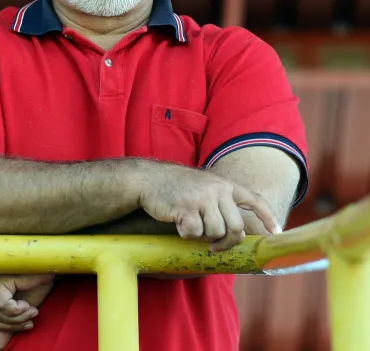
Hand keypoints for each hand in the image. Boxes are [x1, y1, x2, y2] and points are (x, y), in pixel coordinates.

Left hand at [0, 274, 54, 350]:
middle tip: (30, 322)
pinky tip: (27, 306)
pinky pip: (2, 306)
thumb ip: (9, 325)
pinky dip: (16, 311)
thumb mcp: (23, 309)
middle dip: (10, 326)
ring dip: (17, 319)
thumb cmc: (37, 282)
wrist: (48, 262)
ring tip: (32, 312)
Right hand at [137, 163, 279, 251]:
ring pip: (216, 233)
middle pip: (235, 227)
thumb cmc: (176, 187)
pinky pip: (196, 233)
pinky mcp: (187, 208)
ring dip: (203, 237)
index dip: (267, 217)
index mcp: (225, 184)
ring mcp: (203, 198)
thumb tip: (235, 230)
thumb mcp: (204, 186)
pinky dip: (187, 234)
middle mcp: (217, 190)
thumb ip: (220, 201)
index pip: (254, 200)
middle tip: (216, 247)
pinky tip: (179, 225)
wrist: (149, 179)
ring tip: (191, 227)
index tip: (276, 233)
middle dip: (227, 242)